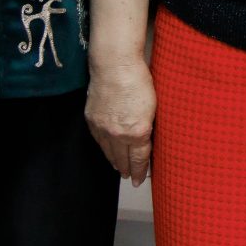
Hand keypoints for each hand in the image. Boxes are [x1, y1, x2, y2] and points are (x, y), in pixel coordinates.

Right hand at [86, 62, 156, 184]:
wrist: (114, 65)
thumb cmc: (139, 80)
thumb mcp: (153, 107)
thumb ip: (149, 127)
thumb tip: (147, 139)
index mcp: (137, 132)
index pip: (139, 159)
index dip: (140, 171)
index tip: (140, 180)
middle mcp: (118, 134)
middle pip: (123, 159)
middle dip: (128, 170)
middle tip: (131, 178)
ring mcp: (103, 128)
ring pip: (108, 152)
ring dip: (114, 162)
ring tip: (119, 168)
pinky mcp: (92, 119)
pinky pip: (98, 140)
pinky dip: (104, 148)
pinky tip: (107, 150)